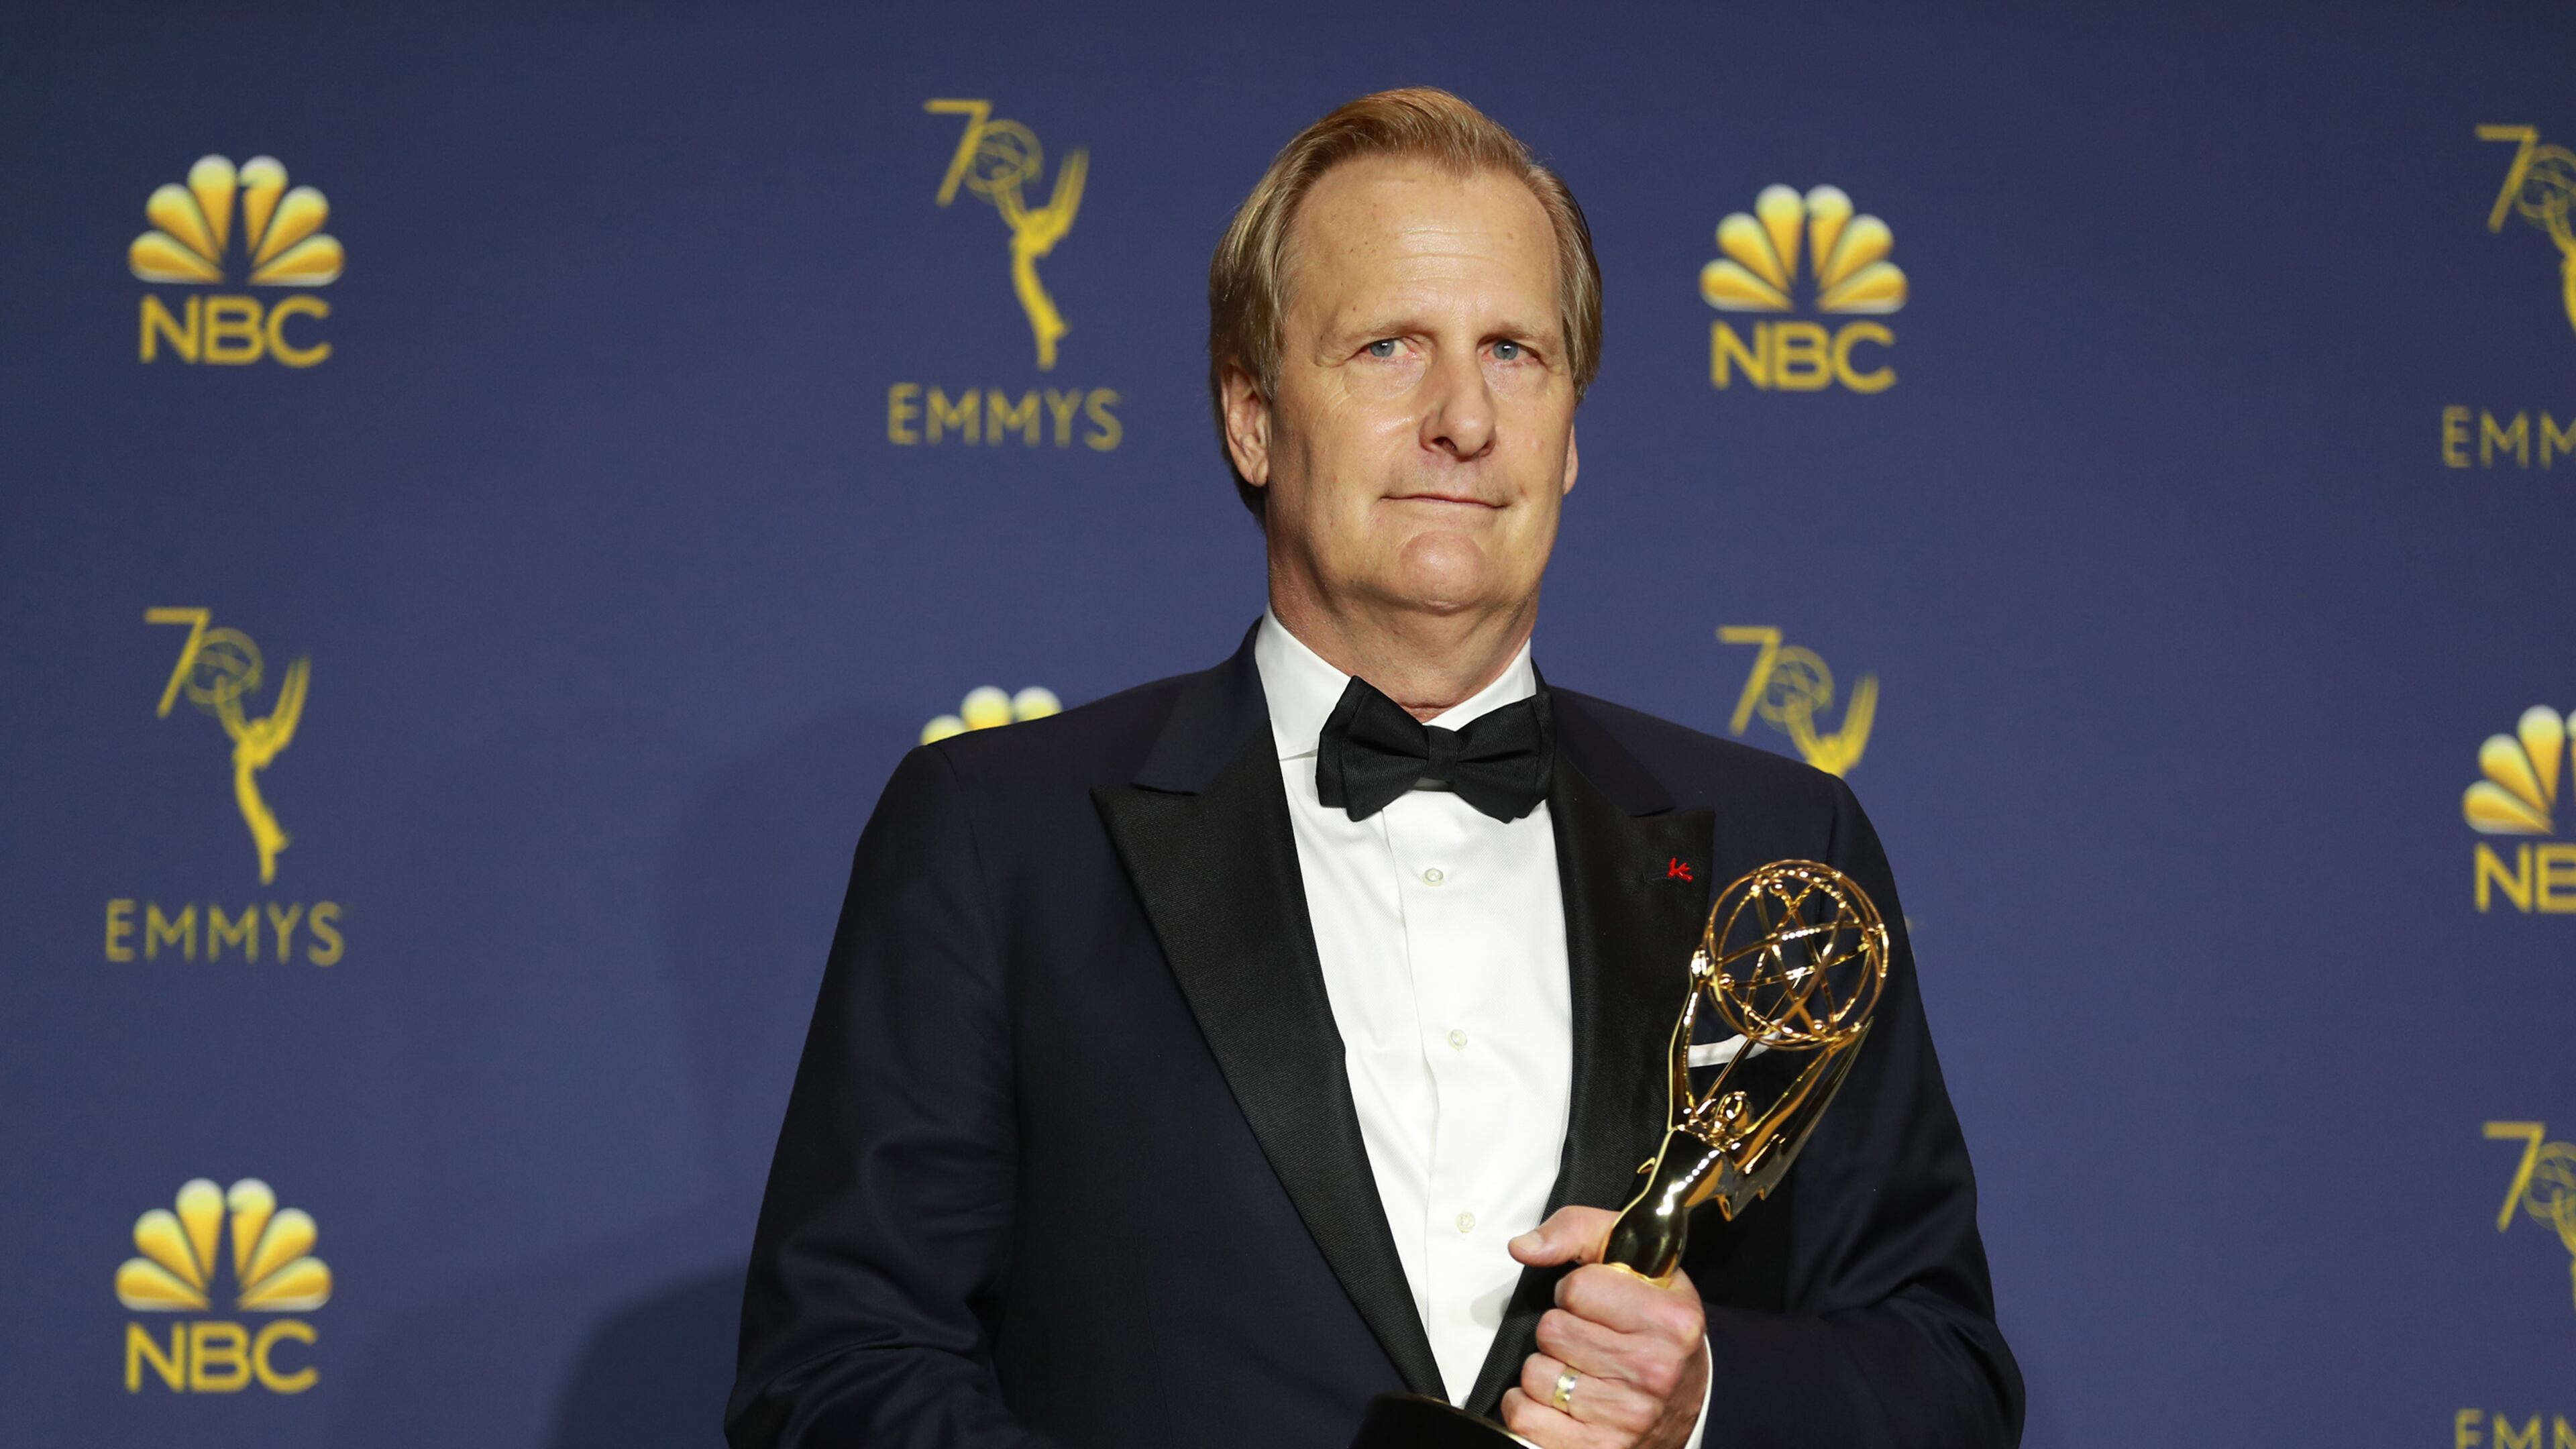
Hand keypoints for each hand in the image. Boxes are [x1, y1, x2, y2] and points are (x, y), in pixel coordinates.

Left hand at [1498, 1206, 1708, 1448]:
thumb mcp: (1635, 1263)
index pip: (1575, 1288)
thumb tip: (1524, 1247)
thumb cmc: (1657, 1327)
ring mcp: (1627, 1417)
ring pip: (1536, 1374)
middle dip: (1562, 1331)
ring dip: (1548, 1370)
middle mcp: (1653, 1370)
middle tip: (1591, 1340)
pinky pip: (1525, 1416)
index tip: (1597, 1304)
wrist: (1691, 1400)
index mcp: (1671, 1319)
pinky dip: (1531, 1407)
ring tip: (1582, 1371)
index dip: (1576, 1291)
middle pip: (1552, 1331)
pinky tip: (1563, 1402)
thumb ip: (1578, 1232)